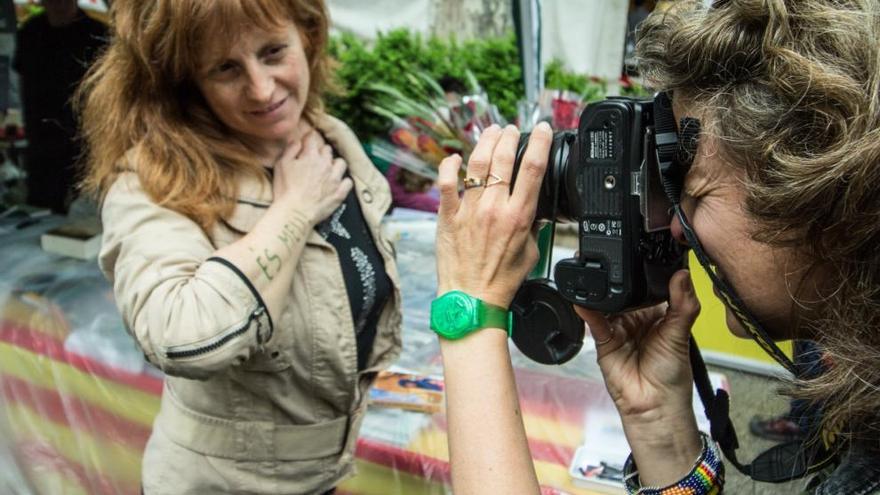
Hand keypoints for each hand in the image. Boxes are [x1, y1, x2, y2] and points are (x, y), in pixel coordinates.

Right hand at [272, 128, 351, 224]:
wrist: (294, 213)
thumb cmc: (285, 190)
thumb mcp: (281, 165)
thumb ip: (290, 150)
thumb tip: (297, 141)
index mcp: (310, 156)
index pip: (312, 139)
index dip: (308, 139)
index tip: (307, 141)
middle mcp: (325, 164)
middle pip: (327, 150)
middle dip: (321, 152)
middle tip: (314, 159)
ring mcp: (335, 179)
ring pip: (341, 163)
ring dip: (335, 164)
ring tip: (329, 170)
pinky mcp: (340, 192)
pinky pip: (348, 181)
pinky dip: (344, 181)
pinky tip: (338, 184)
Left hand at [435, 123, 551, 307]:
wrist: (472, 297)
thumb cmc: (501, 279)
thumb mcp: (530, 251)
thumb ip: (534, 226)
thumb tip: (536, 209)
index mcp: (519, 216)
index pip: (532, 168)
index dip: (539, 142)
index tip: (541, 129)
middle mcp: (494, 208)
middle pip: (503, 158)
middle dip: (510, 136)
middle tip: (512, 130)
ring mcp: (469, 210)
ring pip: (476, 163)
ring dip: (486, 142)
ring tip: (491, 132)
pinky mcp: (448, 216)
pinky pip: (445, 182)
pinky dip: (449, 165)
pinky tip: (455, 157)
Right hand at [574, 269, 702, 484]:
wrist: (655, 405)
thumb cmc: (672, 377)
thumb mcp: (682, 334)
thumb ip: (683, 303)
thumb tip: (683, 275)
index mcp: (660, 312)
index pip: (653, 285)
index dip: (652, 271)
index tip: (650, 252)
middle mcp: (638, 317)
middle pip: (628, 290)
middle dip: (623, 278)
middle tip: (622, 259)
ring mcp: (619, 327)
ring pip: (608, 303)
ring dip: (603, 291)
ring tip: (601, 275)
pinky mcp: (603, 340)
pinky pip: (594, 321)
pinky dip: (588, 311)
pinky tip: (585, 301)